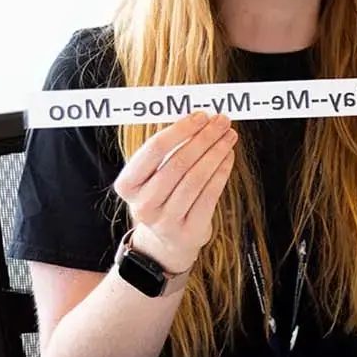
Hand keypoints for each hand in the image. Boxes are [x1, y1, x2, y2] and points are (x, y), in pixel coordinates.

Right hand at [110, 112, 237, 273]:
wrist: (166, 240)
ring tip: (228, 136)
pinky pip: (210, 194)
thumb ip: (170, 150)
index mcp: (128, 185)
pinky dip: (222, 171)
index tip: (201, 116)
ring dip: (216, 152)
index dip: (181, 130)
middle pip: (179, 163)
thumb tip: (200, 120)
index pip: (154, 150)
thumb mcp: (153, 176)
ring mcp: (165, 220)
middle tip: (222, 122)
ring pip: (196, 178)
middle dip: (204, 138)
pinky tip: (228, 156)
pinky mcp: (189, 229)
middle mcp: (143, 204)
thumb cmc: (162, 195)